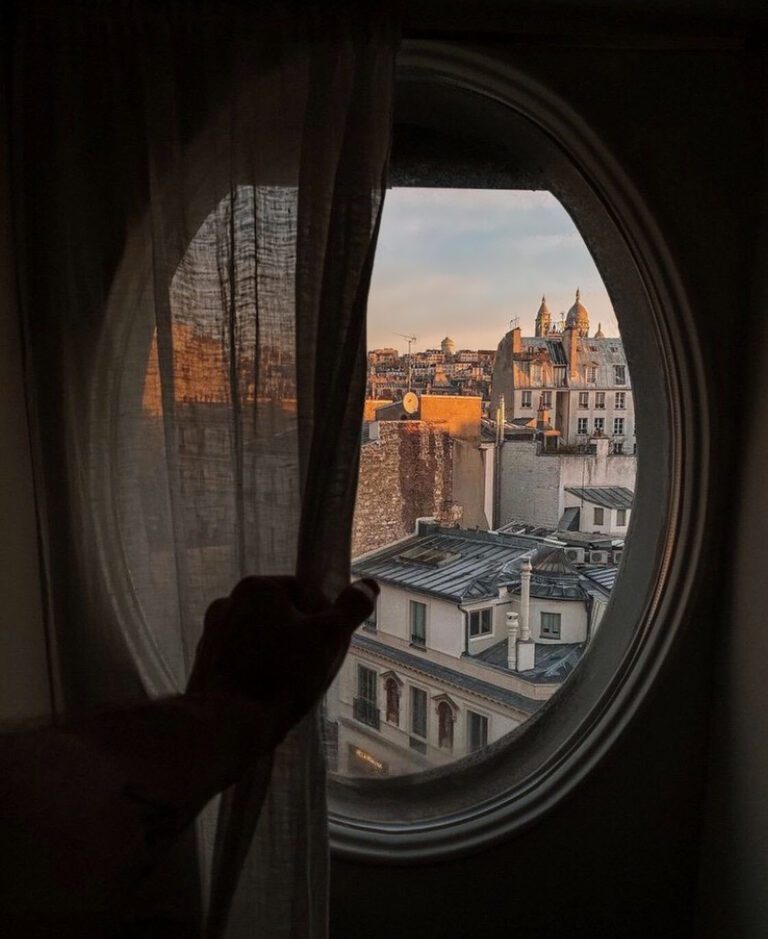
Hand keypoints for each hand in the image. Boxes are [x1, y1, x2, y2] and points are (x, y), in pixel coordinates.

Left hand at [187, 575, 378, 736]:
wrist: (225, 726)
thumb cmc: (281, 676)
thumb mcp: (328, 638)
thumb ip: (351, 608)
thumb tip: (368, 586)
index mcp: (256, 588)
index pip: (305, 592)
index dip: (323, 619)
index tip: (327, 647)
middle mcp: (228, 602)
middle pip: (282, 616)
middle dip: (300, 639)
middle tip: (312, 669)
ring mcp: (211, 634)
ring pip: (261, 639)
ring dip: (278, 656)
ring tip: (290, 687)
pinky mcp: (203, 664)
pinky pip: (242, 661)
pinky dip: (256, 673)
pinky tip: (267, 696)